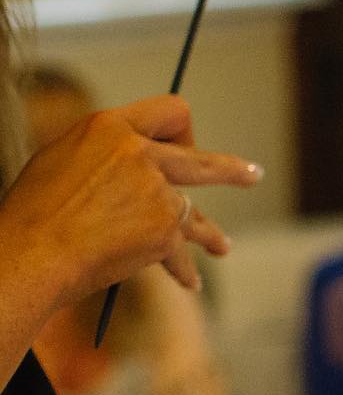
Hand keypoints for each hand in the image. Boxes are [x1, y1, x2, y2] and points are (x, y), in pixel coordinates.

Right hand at [0, 95, 260, 311]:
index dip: (181, 130)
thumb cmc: (37, 208)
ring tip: (223, 247)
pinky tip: (190, 282)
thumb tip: (135, 160)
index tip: (188, 143)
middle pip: (202, 159)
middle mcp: (140, 153)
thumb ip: (108, 154)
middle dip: (232, 170)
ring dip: (211, 236)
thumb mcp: (66, 158)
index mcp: (112, 125)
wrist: (36, 249)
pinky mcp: (165, 229)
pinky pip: (181, 252)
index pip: (170, 112)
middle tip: (254, 174)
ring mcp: (157, 191)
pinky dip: (182, 270)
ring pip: (197, 216)